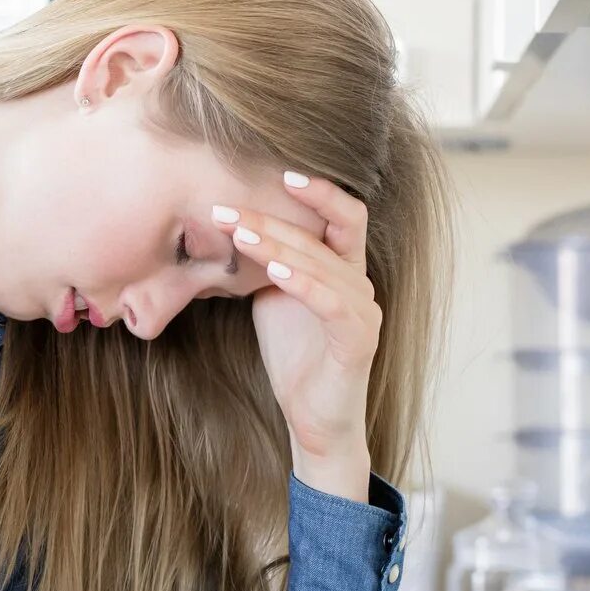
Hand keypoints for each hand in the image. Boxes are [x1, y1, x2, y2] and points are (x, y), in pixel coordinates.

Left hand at [214, 173, 378, 499]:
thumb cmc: (294, 357)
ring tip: (239, 232)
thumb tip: (230, 225)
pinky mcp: (358, 340)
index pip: (343, 214)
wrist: (312, 420)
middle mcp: (359, 283)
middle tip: (226, 208)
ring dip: (280, 245)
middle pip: (324, 233)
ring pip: (324, 263)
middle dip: (272, 217)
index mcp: (343, 269)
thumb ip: (266, 262)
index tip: (277, 170)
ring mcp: (363, 310)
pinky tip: (274, 271)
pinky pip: (331, 302)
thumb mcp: (272, 298)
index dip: (318, 189)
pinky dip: (303, 281)